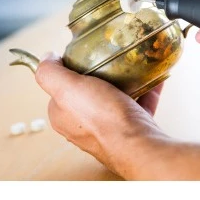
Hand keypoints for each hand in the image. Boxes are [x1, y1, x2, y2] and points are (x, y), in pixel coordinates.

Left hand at [35, 52, 167, 177]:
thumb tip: (46, 57)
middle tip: (112, 56)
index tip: (86, 54)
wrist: (139, 145)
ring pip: (116, 96)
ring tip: (134, 63)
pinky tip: (153, 76)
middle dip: (102, 73)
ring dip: (126, 79)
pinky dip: (146, 89)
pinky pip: (139, 103)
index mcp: (63, 116)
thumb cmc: (102, 118)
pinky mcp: (131, 129)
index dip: (71, 68)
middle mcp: (84, 124)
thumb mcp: (67, 89)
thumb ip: (50, 73)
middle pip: (90, 90)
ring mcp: (110, 128)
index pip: (61, 86)